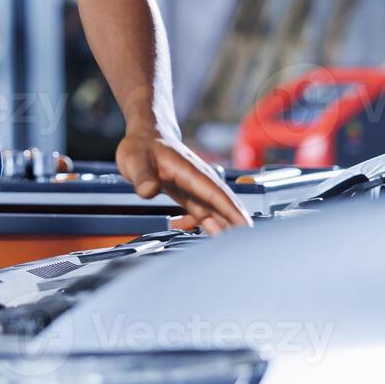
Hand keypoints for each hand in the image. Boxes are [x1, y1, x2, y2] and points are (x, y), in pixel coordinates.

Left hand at [116, 129, 250, 235]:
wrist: (144, 137)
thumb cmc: (141, 146)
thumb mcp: (134, 160)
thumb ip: (142, 177)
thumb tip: (148, 191)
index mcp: (189, 171)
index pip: (214, 193)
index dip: (230, 210)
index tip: (245, 225)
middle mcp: (196, 179)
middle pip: (222, 202)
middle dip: (237, 221)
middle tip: (249, 243)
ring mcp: (194, 187)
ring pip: (215, 209)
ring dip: (226, 225)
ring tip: (238, 246)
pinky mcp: (188, 194)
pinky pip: (204, 211)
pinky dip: (212, 223)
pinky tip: (218, 235)